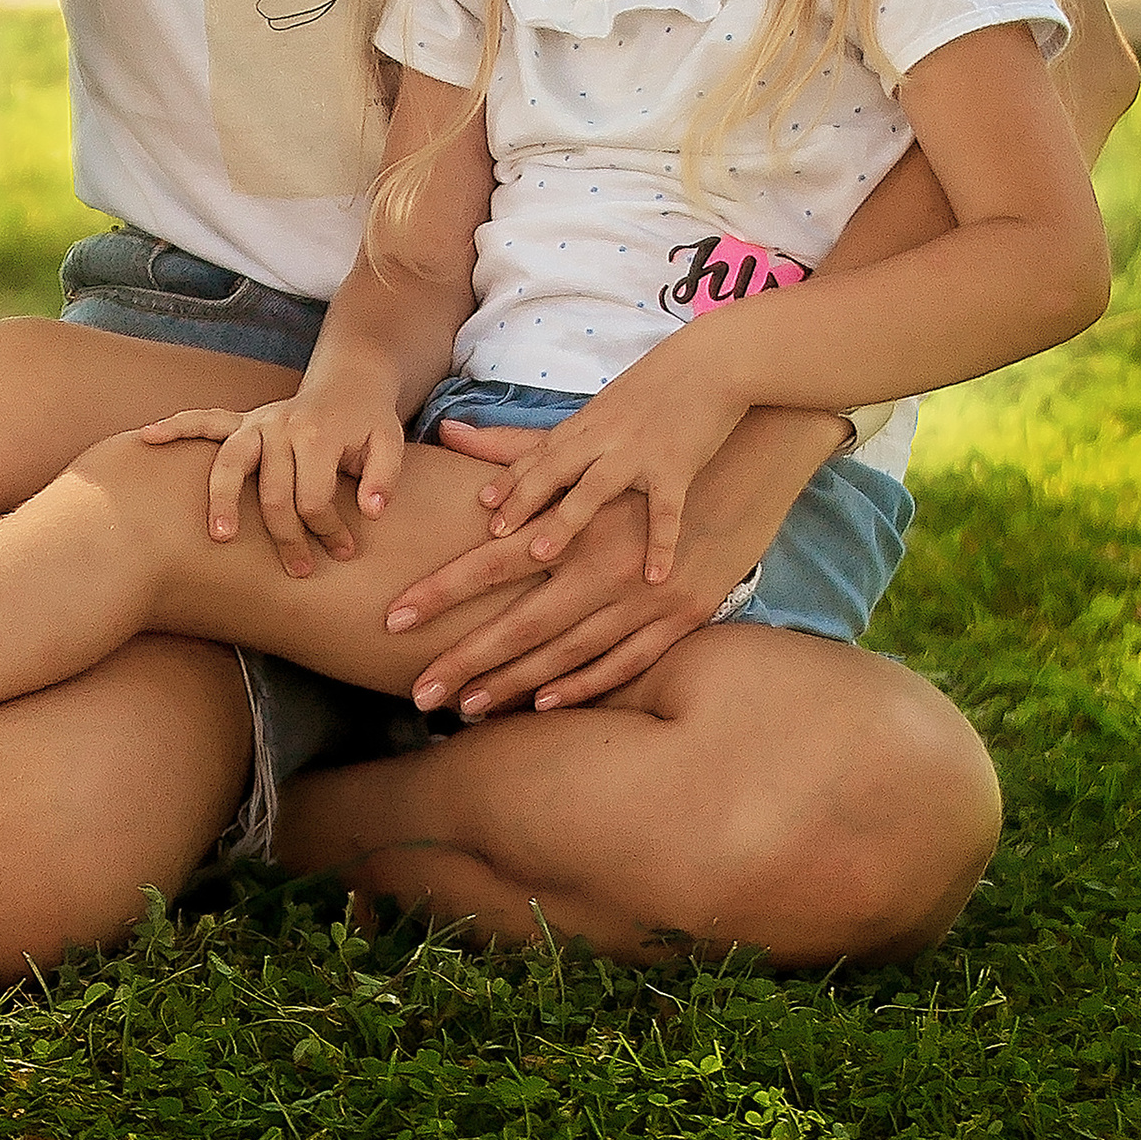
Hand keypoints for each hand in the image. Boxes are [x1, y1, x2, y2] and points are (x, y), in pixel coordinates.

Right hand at [138, 382, 407, 575]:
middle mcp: (280, 425)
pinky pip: (204, 421)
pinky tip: (148, 438)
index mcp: (316, 433)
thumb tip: (370, 512)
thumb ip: (384, 478)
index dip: (327, 529)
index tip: (342, 551)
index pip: (312, 495)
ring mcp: (257, 422)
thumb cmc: (369, 420)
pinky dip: (176, 427)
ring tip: (221, 537)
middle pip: (272, 491)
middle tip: (298, 571)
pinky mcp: (242, 421)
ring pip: (229, 462)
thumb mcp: (390, 441)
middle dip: (286, 536)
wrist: (348, 381)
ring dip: (223, 500)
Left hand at [379, 426, 773, 715]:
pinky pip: (629, 658)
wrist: (747, 444)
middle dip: (465, 658)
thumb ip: (509, 448)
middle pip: (520, 621)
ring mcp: (644, 593)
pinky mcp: (683, 611)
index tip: (392, 618)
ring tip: (468, 707)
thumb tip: (446, 432)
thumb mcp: (579, 439)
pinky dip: (587, 682)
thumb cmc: (650, 440)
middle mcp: (602, 561)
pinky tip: (544, 703)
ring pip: (567, 650)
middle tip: (417, 693)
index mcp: (572, 518)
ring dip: (515, 682)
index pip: (489, 562)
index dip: (440, 592)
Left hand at [473, 343, 746, 586]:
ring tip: (537, 553)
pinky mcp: (678, 465)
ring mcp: (640, 451)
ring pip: (594, 486)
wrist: (717, 361)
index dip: (509, 478)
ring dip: (564, 519)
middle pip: (552, 469)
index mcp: (588, 424)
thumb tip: (506, 439)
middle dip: (519, 500)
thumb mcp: (609, 404)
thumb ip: (570, 431)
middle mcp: (605, 437)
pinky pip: (667, 509)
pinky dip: (661, 543)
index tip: (481, 504)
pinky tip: (654, 577)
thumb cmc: (661, 384)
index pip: (539, 453)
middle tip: (492, 533)